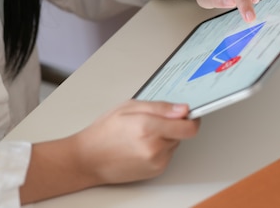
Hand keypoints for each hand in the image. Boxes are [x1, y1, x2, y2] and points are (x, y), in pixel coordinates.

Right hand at [20, 100, 199, 203]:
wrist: (87, 159)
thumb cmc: (104, 131)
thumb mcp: (130, 107)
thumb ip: (161, 107)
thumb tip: (183, 109)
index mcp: (148, 127)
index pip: (189, 126)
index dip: (192, 118)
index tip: (189, 114)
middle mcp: (155, 147)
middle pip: (182, 133)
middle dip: (173, 126)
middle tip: (152, 122)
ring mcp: (156, 162)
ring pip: (175, 144)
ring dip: (166, 138)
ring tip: (142, 135)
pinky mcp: (156, 171)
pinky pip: (168, 155)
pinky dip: (160, 149)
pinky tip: (141, 146)